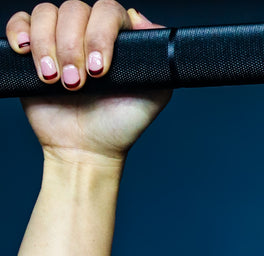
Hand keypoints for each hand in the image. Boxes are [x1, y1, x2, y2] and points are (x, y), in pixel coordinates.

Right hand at [6, 1, 171, 164]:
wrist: (86, 150)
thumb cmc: (119, 125)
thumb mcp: (153, 96)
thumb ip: (159, 60)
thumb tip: (143, 21)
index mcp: (115, 36)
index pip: (107, 11)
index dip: (100, 35)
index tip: (100, 70)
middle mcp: (87, 31)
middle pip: (74, 9)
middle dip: (73, 48)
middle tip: (76, 84)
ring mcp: (59, 37)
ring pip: (46, 13)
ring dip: (47, 46)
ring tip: (54, 80)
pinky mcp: (32, 49)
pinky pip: (20, 21)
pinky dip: (19, 32)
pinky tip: (25, 52)